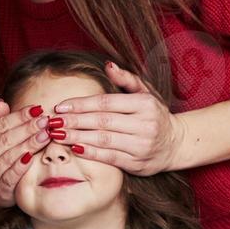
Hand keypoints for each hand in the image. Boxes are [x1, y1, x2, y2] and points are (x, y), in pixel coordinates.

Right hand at [0, 98, 49, 214]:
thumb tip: (2, 103)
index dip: (18, 116)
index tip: (36, 109)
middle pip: (5, 140)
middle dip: (27, 128)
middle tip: (45, 121)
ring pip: (10, 156)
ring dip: (30, 144)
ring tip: (46, 134)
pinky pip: (13, 175)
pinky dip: (23, 165)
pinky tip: (35, 155)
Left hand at [51, 61, 184, 174]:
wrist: (177, 144)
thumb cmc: (155, 115)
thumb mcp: (146, 93)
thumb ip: (126, 79)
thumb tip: (107, 65)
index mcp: (145, 104)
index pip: (106, 102)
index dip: (81, 104)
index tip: (60, 105)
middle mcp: (145, 124)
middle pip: (102, 121)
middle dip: (74, 121)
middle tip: (53, 121)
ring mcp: (142, 145)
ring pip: (104, 140)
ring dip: (78, 137)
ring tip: (58, 134)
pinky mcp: (138, 163)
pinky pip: (110, 157)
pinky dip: (91, 152)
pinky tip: (75, 148)